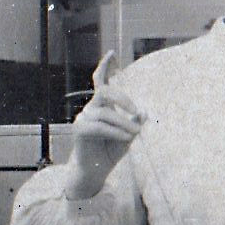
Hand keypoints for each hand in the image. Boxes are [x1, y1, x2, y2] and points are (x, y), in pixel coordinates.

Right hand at [62, 52, 144, 199]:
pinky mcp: (80, 131)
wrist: (95, 172)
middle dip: (123, 98)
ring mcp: (83, 118)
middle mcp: (91, 109)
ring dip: (123, 123)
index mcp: (101, 106)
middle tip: (136, 111)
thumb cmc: (110, 152)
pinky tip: (126, 138)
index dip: (105, 66)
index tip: (113, 53)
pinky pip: (99, 126)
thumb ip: (135, 122)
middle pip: (105, 92)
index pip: (100, 81)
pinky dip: (115, 132)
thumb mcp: (128, 135)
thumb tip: (145, 112)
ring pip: (105, 113)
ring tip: (135, 133)